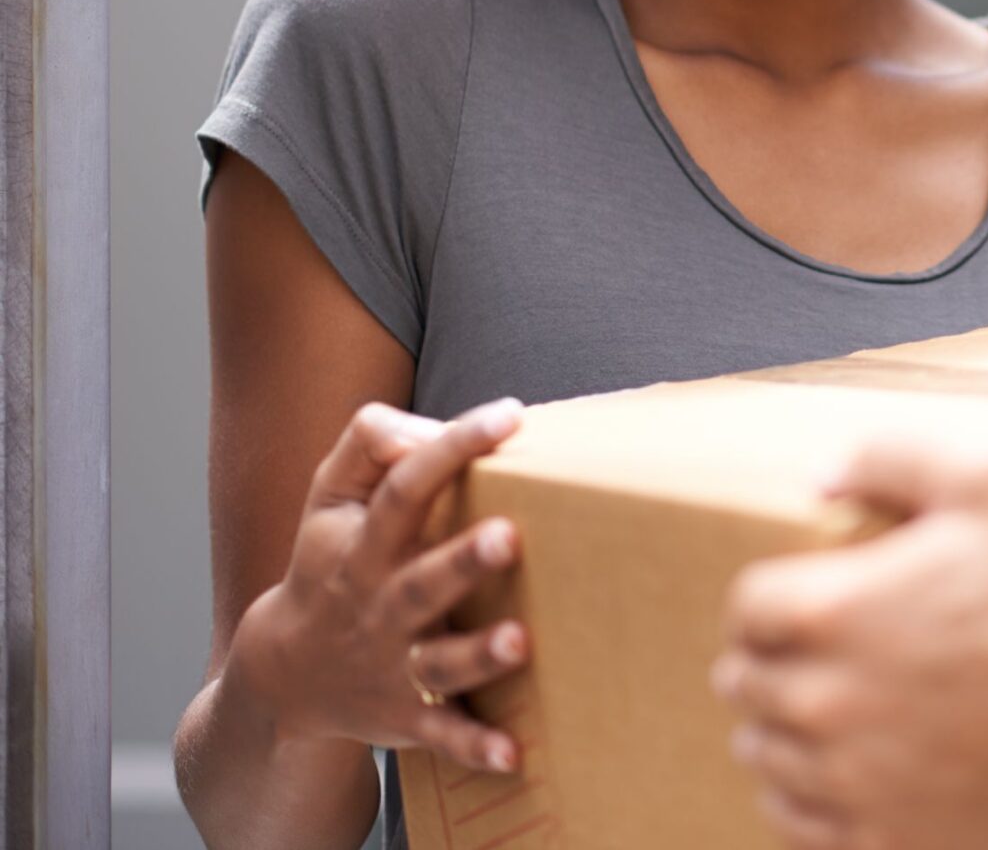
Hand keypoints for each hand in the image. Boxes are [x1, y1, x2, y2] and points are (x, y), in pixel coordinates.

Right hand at [226, 399, 532, 773]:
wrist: (284, 674)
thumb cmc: (331, 562)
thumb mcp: (329, 498)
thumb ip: (373, 443)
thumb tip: (430, 425)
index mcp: (363, 546)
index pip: (403, 488)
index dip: (450, 447)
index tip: (509, 414)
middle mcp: (379, 605)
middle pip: (420, 581)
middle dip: (461, 560)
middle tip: (509, 535)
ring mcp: (392, 664)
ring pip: (437, 662)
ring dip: (478, 654)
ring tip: (521, 640)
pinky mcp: (408, 715)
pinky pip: (443, 734)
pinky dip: (474, 747)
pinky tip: (514, 755)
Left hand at [716, 440, 987, 849]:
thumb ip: (894, 459)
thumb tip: (823, 473)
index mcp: (832, 612)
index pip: (748, 605)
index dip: (772, 594)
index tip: (797, 596)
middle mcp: (823, 702)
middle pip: (746, 683)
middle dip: (771, 659)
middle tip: (804, 650)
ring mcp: (851, 780)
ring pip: (769, 757)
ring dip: (783, 729)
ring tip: (819, 713)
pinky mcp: (886, 837)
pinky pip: (805, 825)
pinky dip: (810, 799)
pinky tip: (841, 778)